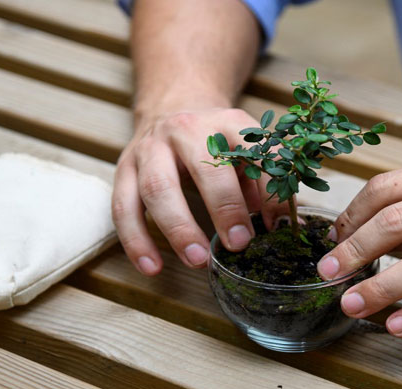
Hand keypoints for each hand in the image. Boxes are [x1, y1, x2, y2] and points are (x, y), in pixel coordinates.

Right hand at [112, 108, 281, 274]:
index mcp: (226, 122)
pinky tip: (151, 267)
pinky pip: (124, 207)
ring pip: (157, 188)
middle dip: (224, 207)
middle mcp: (186, 129)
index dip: (268, 188)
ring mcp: (150, 148)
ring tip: (197, 260)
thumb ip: (261, 182)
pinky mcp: (124, 168)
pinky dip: (136, 240)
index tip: (277, 224)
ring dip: (178, 228)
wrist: (170, 109)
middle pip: (203, 167)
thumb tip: (278, 222)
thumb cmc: (215, 142)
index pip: (254, 152)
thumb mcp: (244, 151)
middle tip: (238, 244)